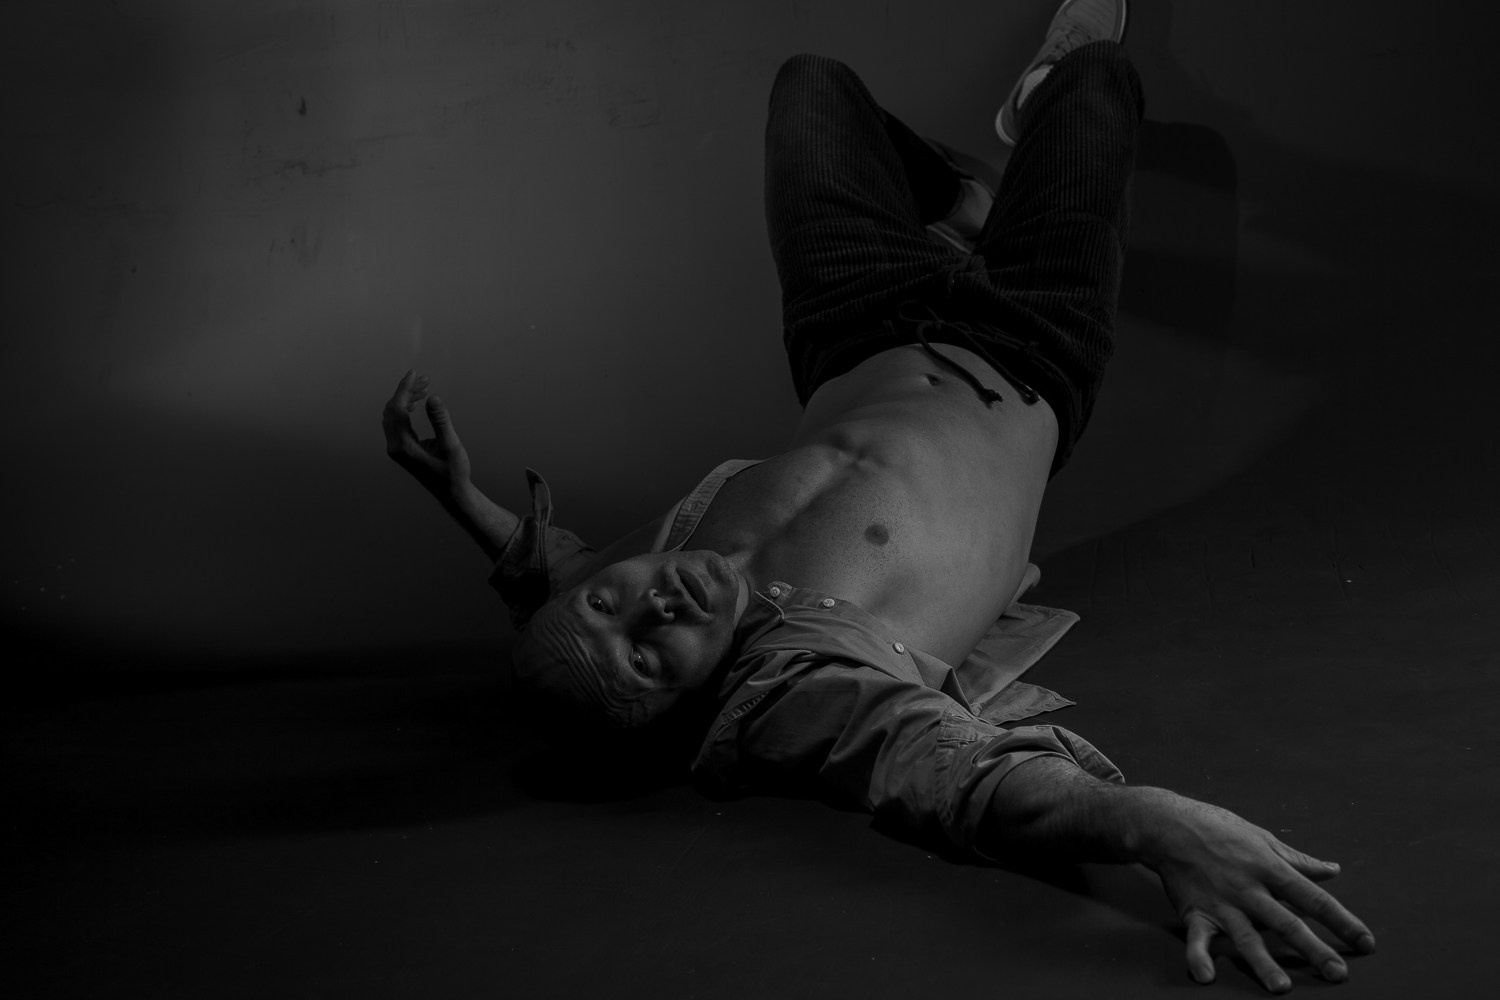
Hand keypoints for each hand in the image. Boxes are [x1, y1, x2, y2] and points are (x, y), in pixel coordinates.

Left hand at [382, 370, 471, 496]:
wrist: (452, 494)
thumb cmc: (453, 472)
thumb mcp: (451, 445)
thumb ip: (440, 421)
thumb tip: (433, 398)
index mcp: (403, 446)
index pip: (398, 409)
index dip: (405, 388)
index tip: (415, 373)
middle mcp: (395, 446)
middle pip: (392, 409)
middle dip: (406, 391)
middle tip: (425, 379)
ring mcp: (396, 448)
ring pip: (393, 415)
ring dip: (406, 399)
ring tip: (424, 388)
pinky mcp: (400, 449)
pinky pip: (396, 422)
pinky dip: (405, 408)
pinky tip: (418, 403)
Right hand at [1141, 792, 1374, 992]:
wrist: (1168, 825)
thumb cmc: (1219, 829)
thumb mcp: (1263, 838)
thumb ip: (1298, 860)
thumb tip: (1333, 871)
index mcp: (1269, 867)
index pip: (1313, 898)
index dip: (1341, 921)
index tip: (1365, 942)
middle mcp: (1248, 887)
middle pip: (1286, 922)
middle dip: (1313, 949)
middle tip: (1338, 974)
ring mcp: (1221, 902)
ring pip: (1246, 936)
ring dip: (1263, 963)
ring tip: (1281, 987)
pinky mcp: (1194, 911)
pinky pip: (1196, 938)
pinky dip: (1198, 956)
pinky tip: (1206, 976)